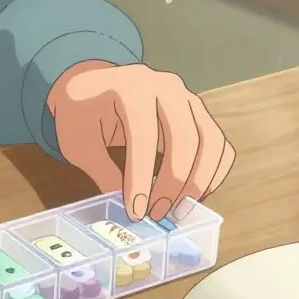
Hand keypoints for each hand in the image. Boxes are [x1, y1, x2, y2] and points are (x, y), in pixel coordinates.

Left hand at [48, 61, 235, 221]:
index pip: (143, 137)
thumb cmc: (82, 111)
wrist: (93, 84)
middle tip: (158, 214)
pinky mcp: (199, 114)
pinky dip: (214, 174)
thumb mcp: (78, 141)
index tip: (136, 212)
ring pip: (211, 142)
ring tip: (177, 211)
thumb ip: (103, 172)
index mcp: (131, 87)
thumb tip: (130, 210)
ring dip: (199, 183)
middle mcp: (167, 87)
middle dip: (175, 183)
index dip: (142, 179)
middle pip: (186, 138)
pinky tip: (193, 196)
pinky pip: (220, 146)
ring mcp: (188, 98)